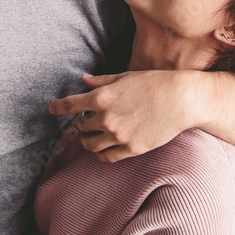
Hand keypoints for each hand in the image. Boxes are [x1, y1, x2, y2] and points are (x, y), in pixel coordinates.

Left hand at [48, 71, 199, 162]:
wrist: (183, 99)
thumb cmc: (155, 83)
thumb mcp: (125, 77)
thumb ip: (101, 82)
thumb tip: (83, 80)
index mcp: (103, 97)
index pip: (70, 105)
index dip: (58, 107)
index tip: (51, 109)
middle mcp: (107, 118)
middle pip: (81, 127)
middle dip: (81, 123)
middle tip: (86, 120)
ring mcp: (119, 136)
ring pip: (90, 145)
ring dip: (87, 140)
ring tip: (92, 135)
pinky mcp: (132, 149)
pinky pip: (107, 157)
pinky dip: (101, 154)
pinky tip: (103, 148)